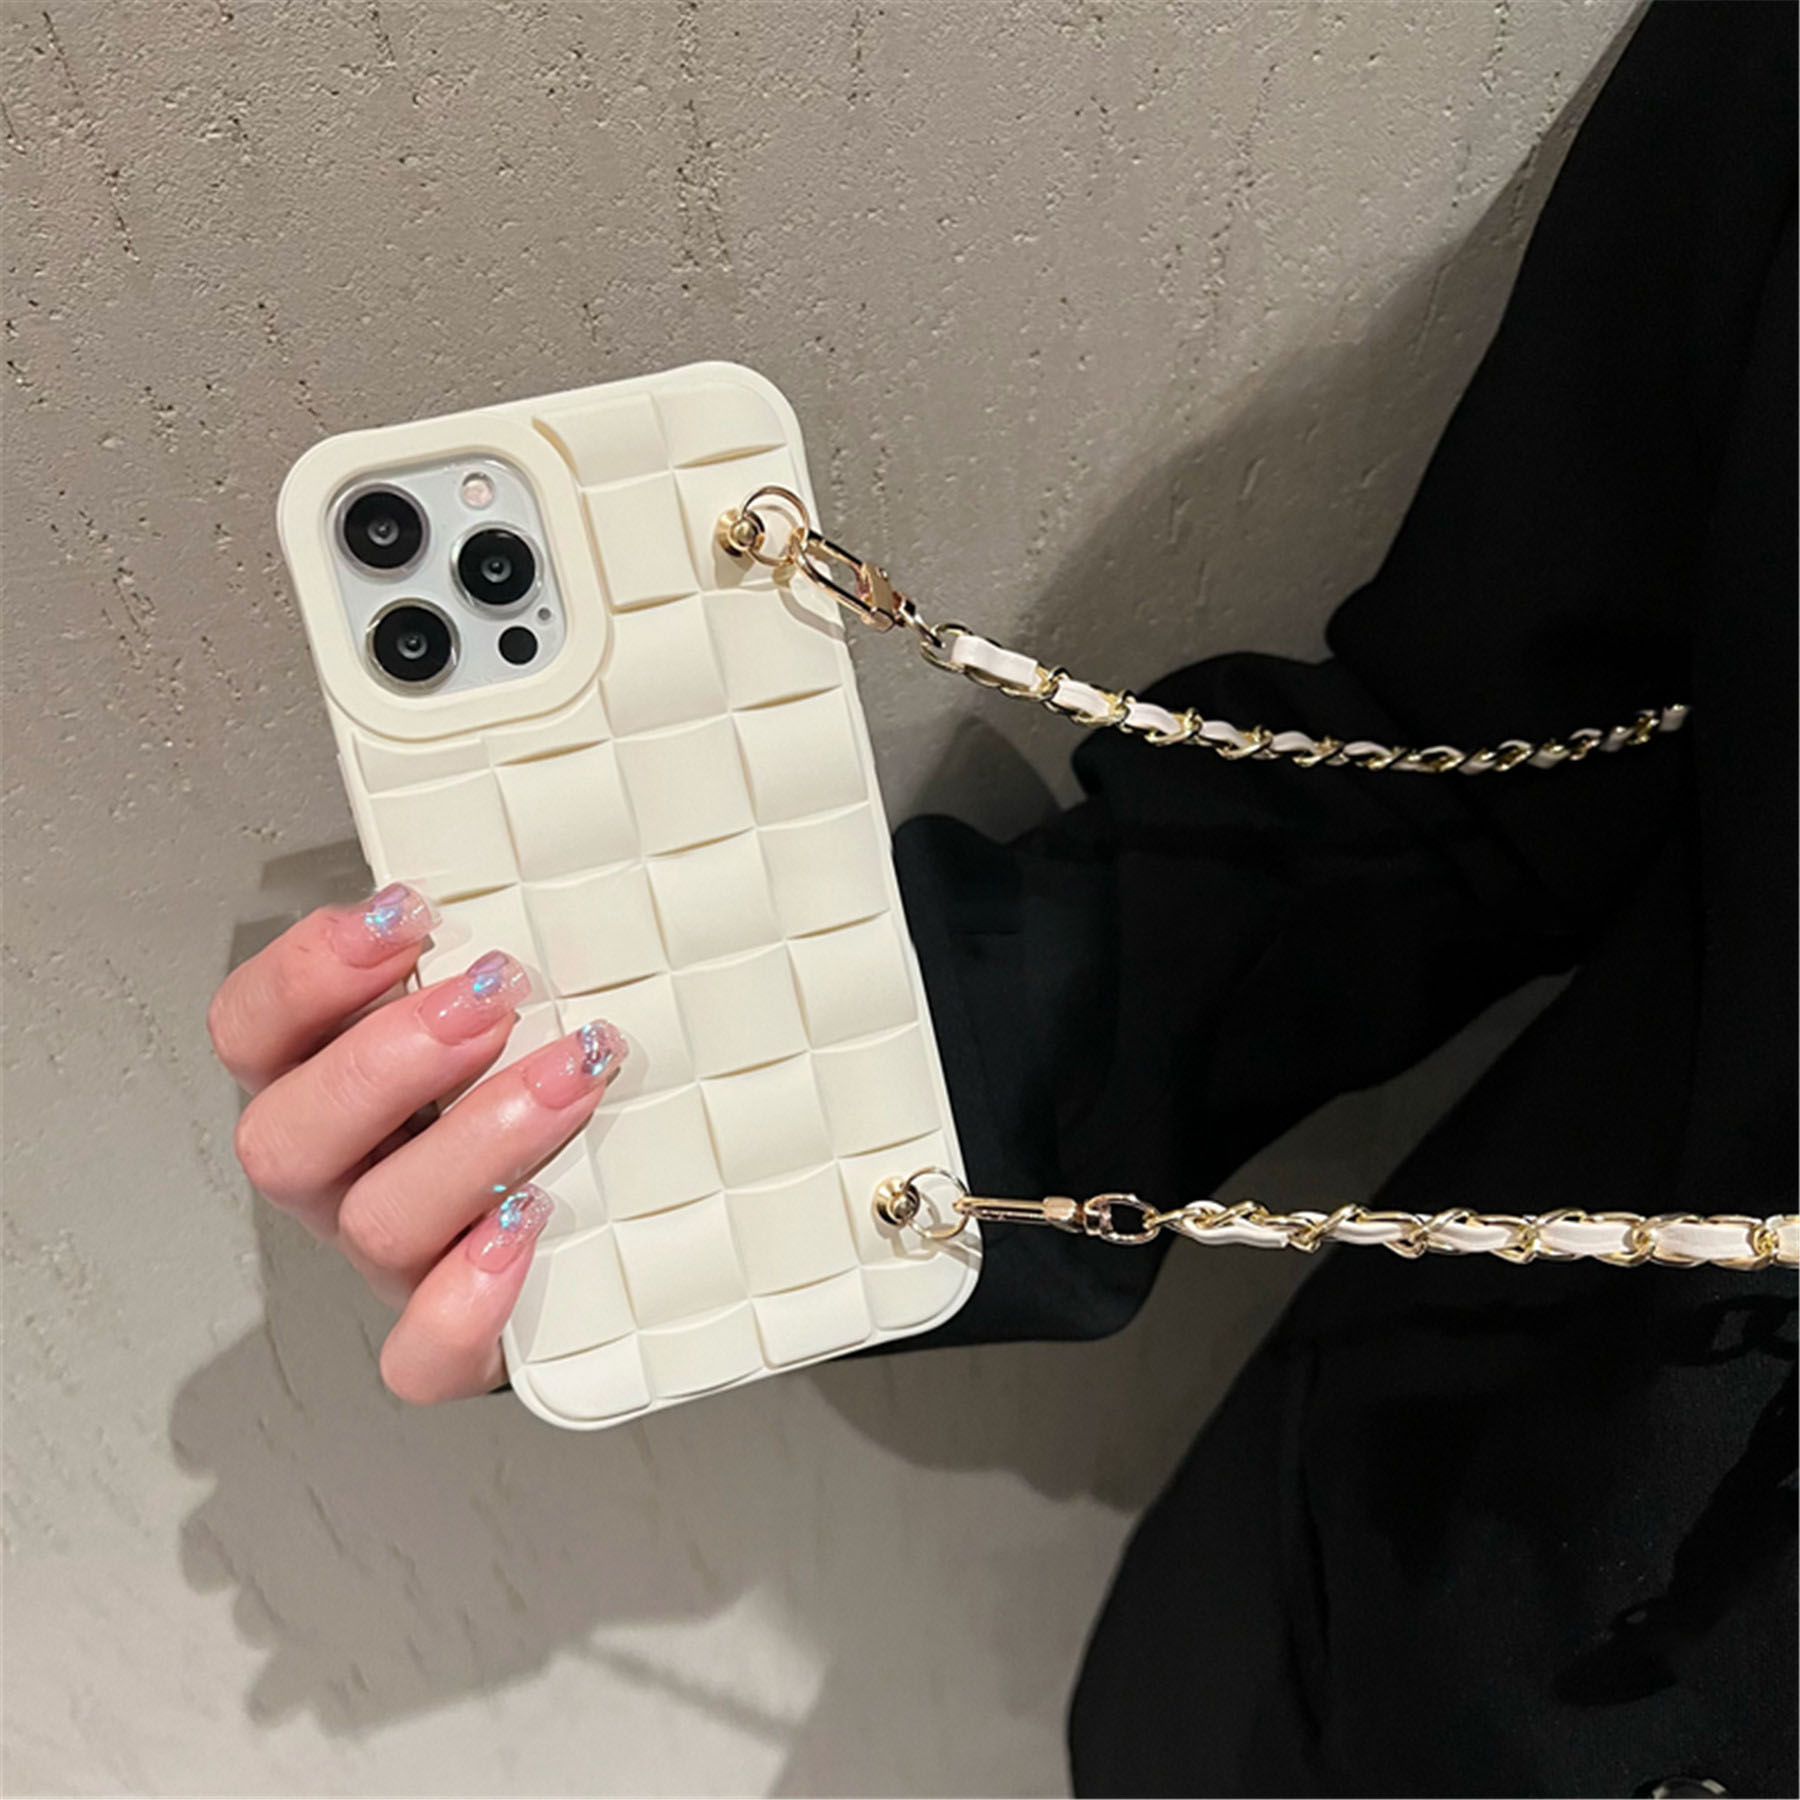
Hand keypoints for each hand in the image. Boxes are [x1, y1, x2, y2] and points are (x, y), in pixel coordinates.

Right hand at [207, 883, 624, 1402]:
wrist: (595, 1229)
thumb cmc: (538, 1081)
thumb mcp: (508, 1003)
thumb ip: (491, 948)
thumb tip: (555, 849)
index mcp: (328, 1083)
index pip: (254, 1031)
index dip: (312, 971)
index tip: (406, 912)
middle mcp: (343, 1174)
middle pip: (289, 1137)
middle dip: (388, 1057)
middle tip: (492, 996)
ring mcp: (390, 1259)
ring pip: (375, 1221)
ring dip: (473, 1140)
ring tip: (568, 1075)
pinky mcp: (450, 1338)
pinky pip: (419, 1355)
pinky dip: (466, 1303)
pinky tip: (527, 1230)